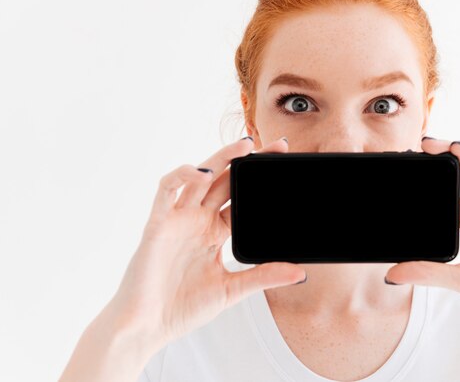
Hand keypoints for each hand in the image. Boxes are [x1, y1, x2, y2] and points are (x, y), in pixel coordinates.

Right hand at [110, 136, 306, 347]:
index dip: (260, 183)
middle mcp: (198, 221)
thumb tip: (299, 272)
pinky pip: (166, 189)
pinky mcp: (158, 223)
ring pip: (199, 177)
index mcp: (214, 233)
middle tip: (276, 146)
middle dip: (247, 162)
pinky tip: (202, 174)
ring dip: (220, 159)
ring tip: (245, 146)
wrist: (147, 327)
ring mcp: (178, 219)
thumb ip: (263, 276)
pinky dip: (182, 175)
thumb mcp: (232, 289)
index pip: (242, 199)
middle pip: (226, 182)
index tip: (284, 169)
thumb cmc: (183, 308)